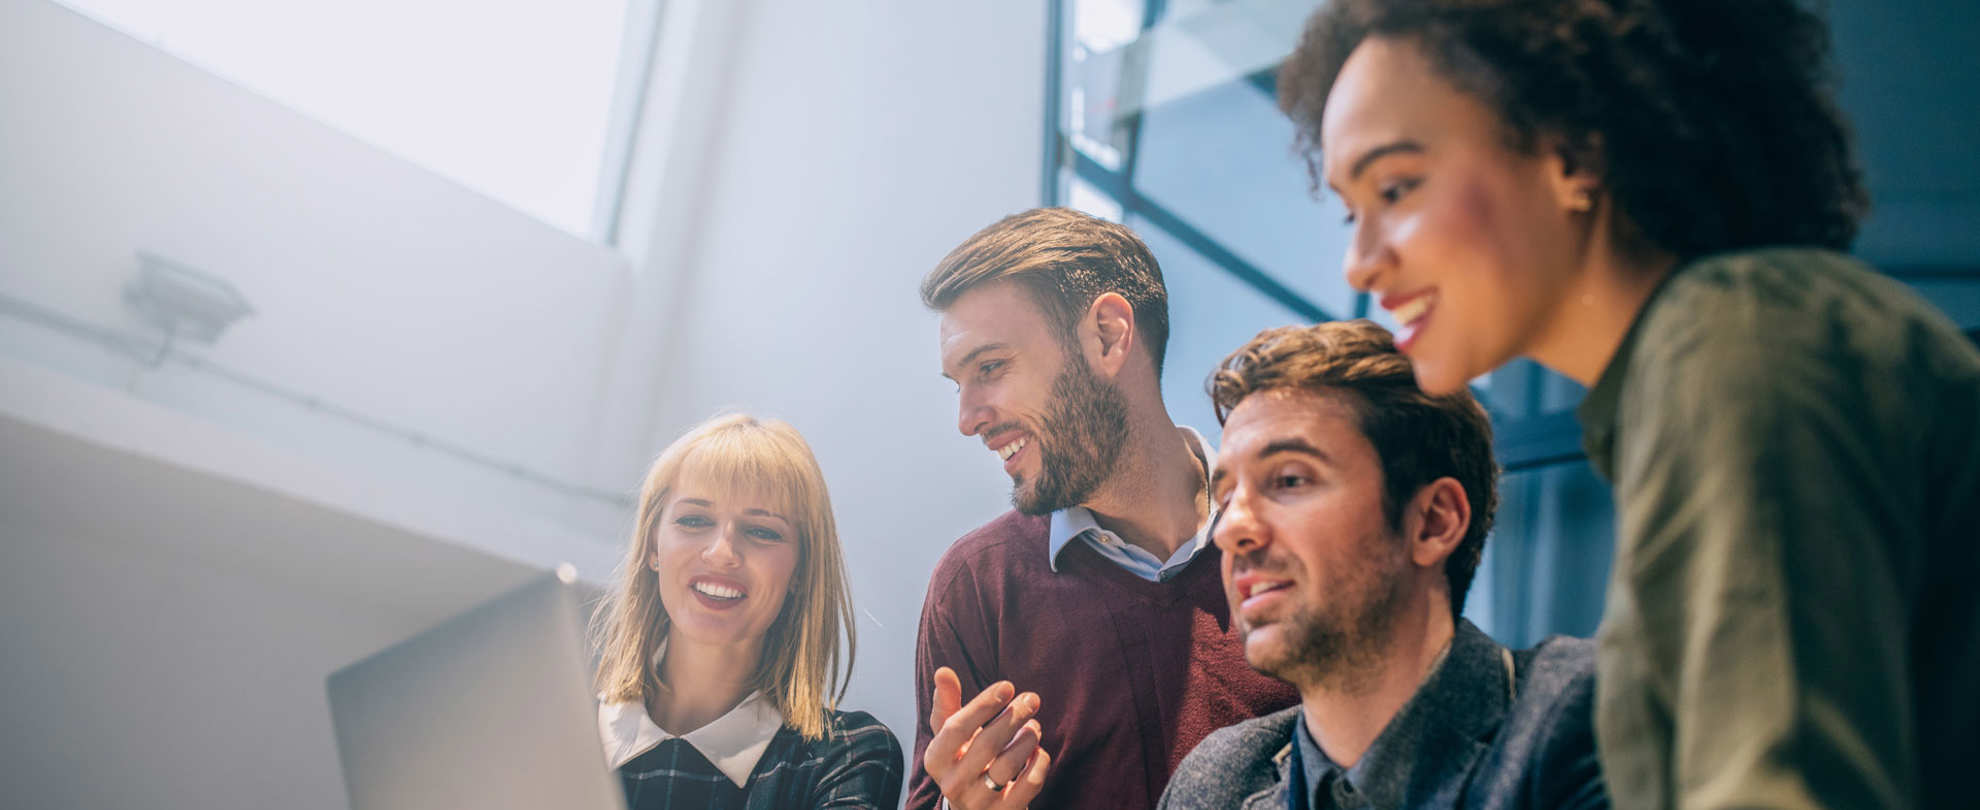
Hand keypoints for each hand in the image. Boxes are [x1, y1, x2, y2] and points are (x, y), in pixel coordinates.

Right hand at [924, 667, 1050, 809]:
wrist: (974, 808)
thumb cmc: (964, 758)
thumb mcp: (951, 734)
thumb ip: (947, 703)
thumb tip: (943, 671)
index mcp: (936, 759)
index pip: (956, 727)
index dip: (983, 704)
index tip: (1007, 686)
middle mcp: (952, 784)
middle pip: (987, 743)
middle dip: (1014, 716)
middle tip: (1032, 699)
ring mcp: (978, 802)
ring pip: (1010, 764)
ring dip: (1028, 738)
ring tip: (1034, 725)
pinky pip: (1030, 784)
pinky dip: (1040, 762)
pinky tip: (1038, 750)